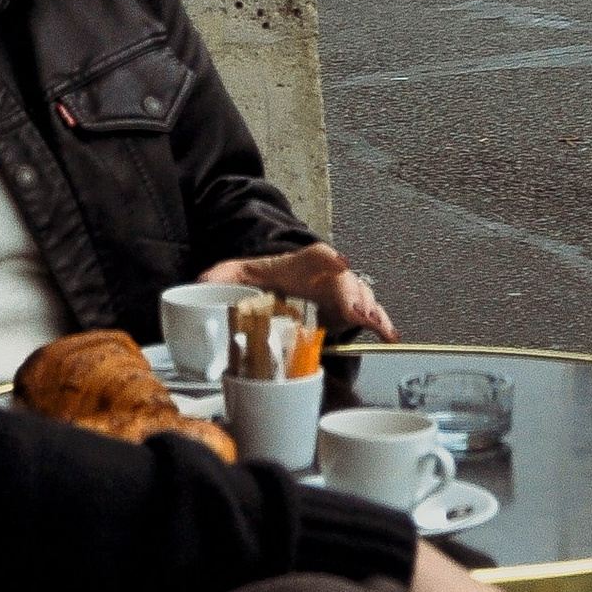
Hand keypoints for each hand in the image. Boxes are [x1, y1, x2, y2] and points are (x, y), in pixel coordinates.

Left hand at [204, 244, 396, 342]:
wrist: (281, 279)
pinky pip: (369, 314)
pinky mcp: (349, 309)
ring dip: (371, 311)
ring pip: (362, 297)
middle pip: (346, 281)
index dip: (331, 259)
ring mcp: (342, 291)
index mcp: (303, 262)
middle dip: (354, 296)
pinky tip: (389, 336)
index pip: (320, 255)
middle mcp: (327, 274)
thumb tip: (202, 283)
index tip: (340, 262)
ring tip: (377, 326)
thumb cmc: (266, 277)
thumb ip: (221, 276)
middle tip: (359, 313)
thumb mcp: (239, 273)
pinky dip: (380, 323)